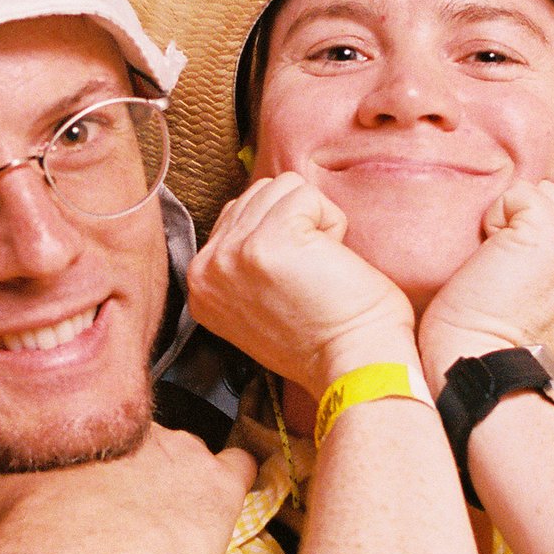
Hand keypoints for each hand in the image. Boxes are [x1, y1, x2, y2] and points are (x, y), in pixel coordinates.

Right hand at [0, 426, 258, 553]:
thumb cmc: (20, 530)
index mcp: (83, 429)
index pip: (99, 437)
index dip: (94, 471)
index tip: (85, 496)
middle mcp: (139, 432)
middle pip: (149, 447)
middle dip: (139, 477)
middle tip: (122, 517)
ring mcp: (185, 456)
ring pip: (196, 455)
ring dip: (186, 481)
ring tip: (171, 517)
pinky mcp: (220, 492)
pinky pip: (244, 469)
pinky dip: (239, 482)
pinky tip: (230, 500)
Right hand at [187, 173, 418, 394]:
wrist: (354, 366)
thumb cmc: (324, 338)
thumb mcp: (255, 301)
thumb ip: (242, 260)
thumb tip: (261, 210)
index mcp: (200, 284)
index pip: (235, 214)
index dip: (278, 236)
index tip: (293, 283)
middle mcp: (206, 268)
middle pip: (256, 193)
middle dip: (296, 223)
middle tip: (310, 276)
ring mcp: (233, 253)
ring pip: (281, 187)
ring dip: (315, 220)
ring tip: (320, 268)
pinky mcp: (269, 240)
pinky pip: (307, 194)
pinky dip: (333, 222)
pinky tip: (331, 262)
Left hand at [418, 179, 553, 378]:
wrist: (492, 371)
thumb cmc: (519, 351)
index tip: (539, 285)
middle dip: (538, 228)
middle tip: (521, 278)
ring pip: (547, 194)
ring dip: (516, 225)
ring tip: (510, 271)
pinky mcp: (551, 230)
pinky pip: (516, 194)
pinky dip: (494, 220)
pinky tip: (495, 260)